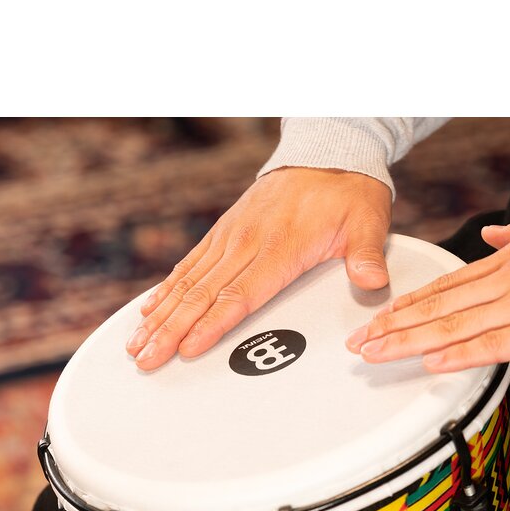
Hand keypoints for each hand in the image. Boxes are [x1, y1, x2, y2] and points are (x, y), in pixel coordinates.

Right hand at [126, 167, 392, 369]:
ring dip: (160, 315)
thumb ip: (366, 254)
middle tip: (147, 359)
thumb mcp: (368, 220)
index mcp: (280, 247)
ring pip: (188, 282)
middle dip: (171, 330)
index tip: (188, 347)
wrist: (328, 151)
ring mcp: (230, 237)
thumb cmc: (348, 193)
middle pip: (202, 294)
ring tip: (136, 344)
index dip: (212, 324)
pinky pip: (189, 265)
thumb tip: (372, 281)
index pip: (239, 294)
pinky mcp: (223, 232)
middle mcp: (246, 242)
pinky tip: (147, 310)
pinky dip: (166, 289)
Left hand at [345, 216, 509, 371]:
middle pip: (436, 307)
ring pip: (453, 326)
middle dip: (392, 326)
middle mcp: (504, 282)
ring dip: (409, 342)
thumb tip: (489, 234)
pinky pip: (492, 345)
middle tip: (358, 341)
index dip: (406, 305)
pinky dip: (458, 355)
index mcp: (506, 262)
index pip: (444, 287)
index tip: (377, 318)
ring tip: (376, 353)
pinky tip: (430, 363)